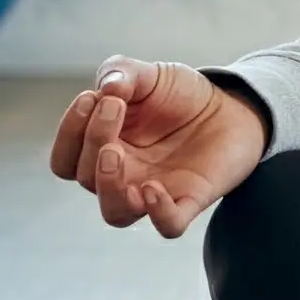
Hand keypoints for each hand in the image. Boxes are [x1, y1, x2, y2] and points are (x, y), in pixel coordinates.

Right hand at [48, 55, 268, 238]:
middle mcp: (124, 176)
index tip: (91, 97)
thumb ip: (121, 73)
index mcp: (105, 149)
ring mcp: (154, 190)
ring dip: (108, 187)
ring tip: (115, 153)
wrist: (233, 106)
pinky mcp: (189, 199)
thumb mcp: (149, 75)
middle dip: (92, 140)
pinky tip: (154, 189)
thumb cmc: (182, 96)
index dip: (69, 133)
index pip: (65, 161)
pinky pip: (168, 226)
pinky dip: (159, 214)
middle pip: (86, 178)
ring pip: (116, 213)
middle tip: (115, 106)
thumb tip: (106, 86)